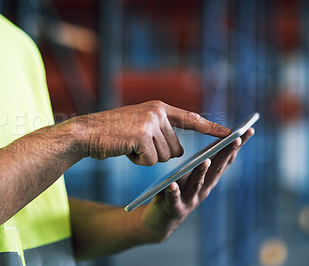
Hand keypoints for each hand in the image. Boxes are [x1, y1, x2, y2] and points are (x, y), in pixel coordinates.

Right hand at [75, 100, 230, 165]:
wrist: (86, 132)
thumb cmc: (112, 132)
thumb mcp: (139, 126)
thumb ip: (161, 132)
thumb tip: (179, 152)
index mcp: (159, 108)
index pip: (191, 119)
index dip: (211, 128)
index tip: (230, 133)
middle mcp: (158, 112)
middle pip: (176, 149)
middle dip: (159, 153)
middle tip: (137, 144)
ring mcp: (151, 122)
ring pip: (164, 157)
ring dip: (147, 158)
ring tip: (129, 145)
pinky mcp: (142, 135)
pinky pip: (151, 161)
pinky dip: (138, 161)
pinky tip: (126, 150)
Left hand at [140, 128, 254, 241]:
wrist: (161, 220)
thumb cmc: (177, 190)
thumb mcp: (190, 174)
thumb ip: (201, 160)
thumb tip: (212, 132)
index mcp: (208, 178)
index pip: (225, 160)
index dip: (236, 146)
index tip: (248, 130)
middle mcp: (203, 189)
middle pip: (216, 169)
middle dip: (227, 154)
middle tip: (236, 138)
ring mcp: (190, 199)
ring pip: (197, 184)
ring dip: (202, 172)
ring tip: (205, 159)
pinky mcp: (174, 208)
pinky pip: (173, 199)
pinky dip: (174, 192)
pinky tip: (172, 184)